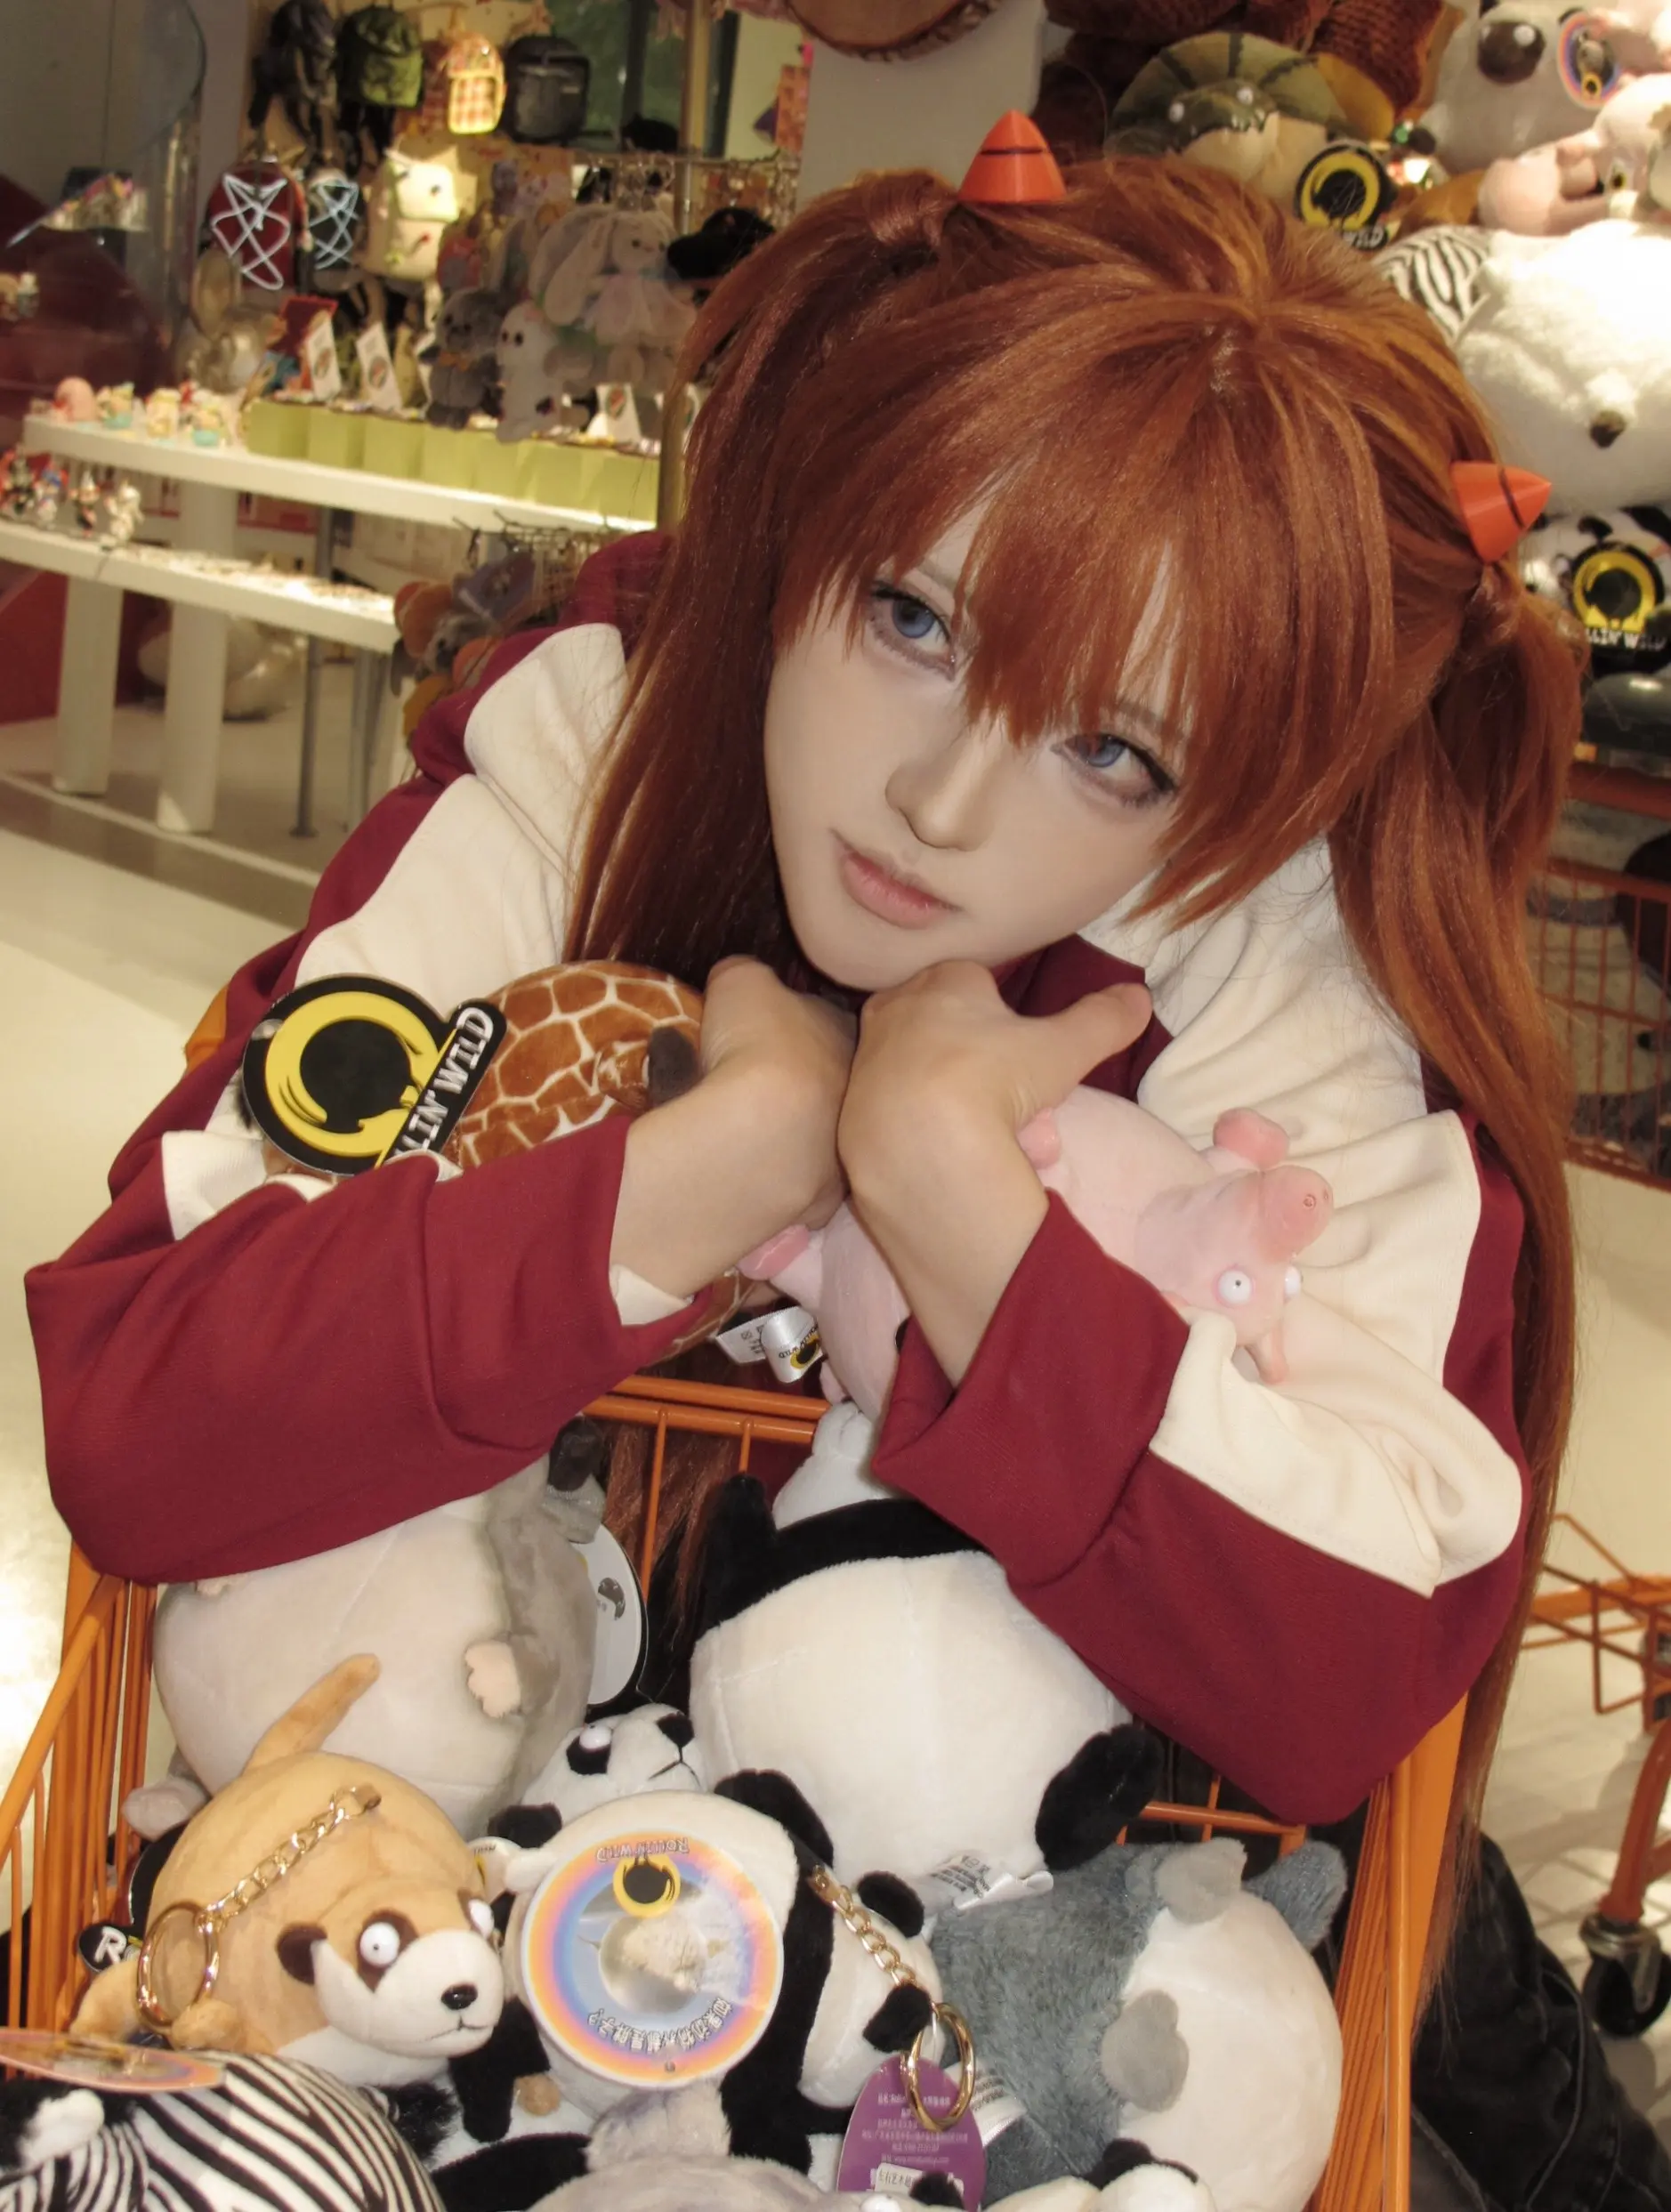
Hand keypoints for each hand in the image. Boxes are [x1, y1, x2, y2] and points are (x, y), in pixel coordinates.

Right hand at [611, 960, 854, 1300]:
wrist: (758, 1137)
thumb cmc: (755, 1045)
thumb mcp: (739, 980)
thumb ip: (744, 976)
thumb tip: (739, 984)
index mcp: (845, 1033)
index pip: (825, 1018)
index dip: (789, 1020)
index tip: (755, 1030)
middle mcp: (858, 1092)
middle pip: (823, 1078)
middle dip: (791, 1079)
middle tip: (744, 1082)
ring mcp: (844, 1150)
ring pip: (813, 1133)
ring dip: (782, 1130)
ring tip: (734, 1130)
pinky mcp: (818, 1200)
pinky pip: (790, 1180)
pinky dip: (769, 1174)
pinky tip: (738, 1168)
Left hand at [840, 962, 1150, 1189]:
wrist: (917, 1144)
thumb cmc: (991, 1079)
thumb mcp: (1064, 1049)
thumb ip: (1103, 1020)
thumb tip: (1140, 997)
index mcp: (943, 981)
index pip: (973, 979)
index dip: (1001, 1011)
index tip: (1022, 1045)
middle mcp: (895, 1009)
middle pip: (941, 1022)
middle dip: (973, 1052)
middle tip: (1006, 1092)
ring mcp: (866, 1059)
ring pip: (915, 1066)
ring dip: (945, 1091)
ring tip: (980, 1129)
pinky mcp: (848, 1106)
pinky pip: (892, 1109)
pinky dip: (917, 1125)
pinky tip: (941, 1152)